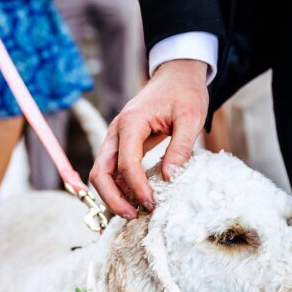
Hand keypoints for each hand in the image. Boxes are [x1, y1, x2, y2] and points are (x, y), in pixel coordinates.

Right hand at [91, 59, 208, 218]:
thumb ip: (180, 148)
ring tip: (134, 213)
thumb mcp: (191, 118)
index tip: (152, 204)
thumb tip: (168, 178)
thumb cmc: (185, 93)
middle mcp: (117, 131)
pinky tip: (134, 199)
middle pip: (100, 172)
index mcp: (131, 122)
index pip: (125, 163)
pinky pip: (112, 169)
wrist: (177, 75)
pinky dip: (118, 187)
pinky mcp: (122, 144)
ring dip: (113, 195)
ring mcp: (116, 138)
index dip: (136, 188)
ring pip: (102, 173)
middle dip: (113, 198)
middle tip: (134, 216)